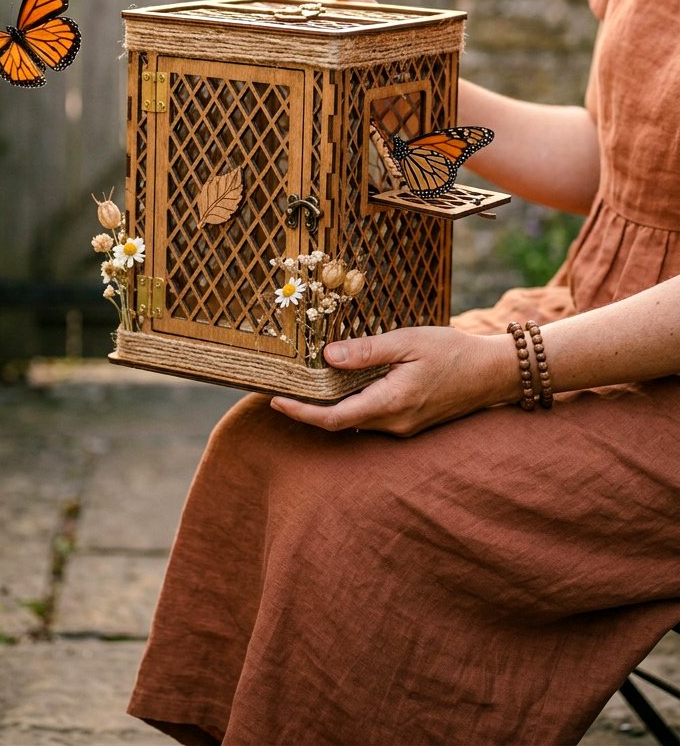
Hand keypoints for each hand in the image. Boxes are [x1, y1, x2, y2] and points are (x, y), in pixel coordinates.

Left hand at [269, 327, 516, 434]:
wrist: (493, 372)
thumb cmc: (453, 351)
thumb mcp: (408, 342)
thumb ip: (367, 351)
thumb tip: (327, 356)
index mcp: (390, 404)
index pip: (333, 419)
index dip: (300, 413)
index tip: (275, 401)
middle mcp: (394, 424)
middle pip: (339, 422)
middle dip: (308, 408)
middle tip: (281, 386)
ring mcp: (402, 427)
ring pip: (354, 420)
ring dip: (329, 405)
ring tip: (304, 382)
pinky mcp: (409, 422)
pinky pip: (370, 416)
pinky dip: (350, 403)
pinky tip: (340, 383)